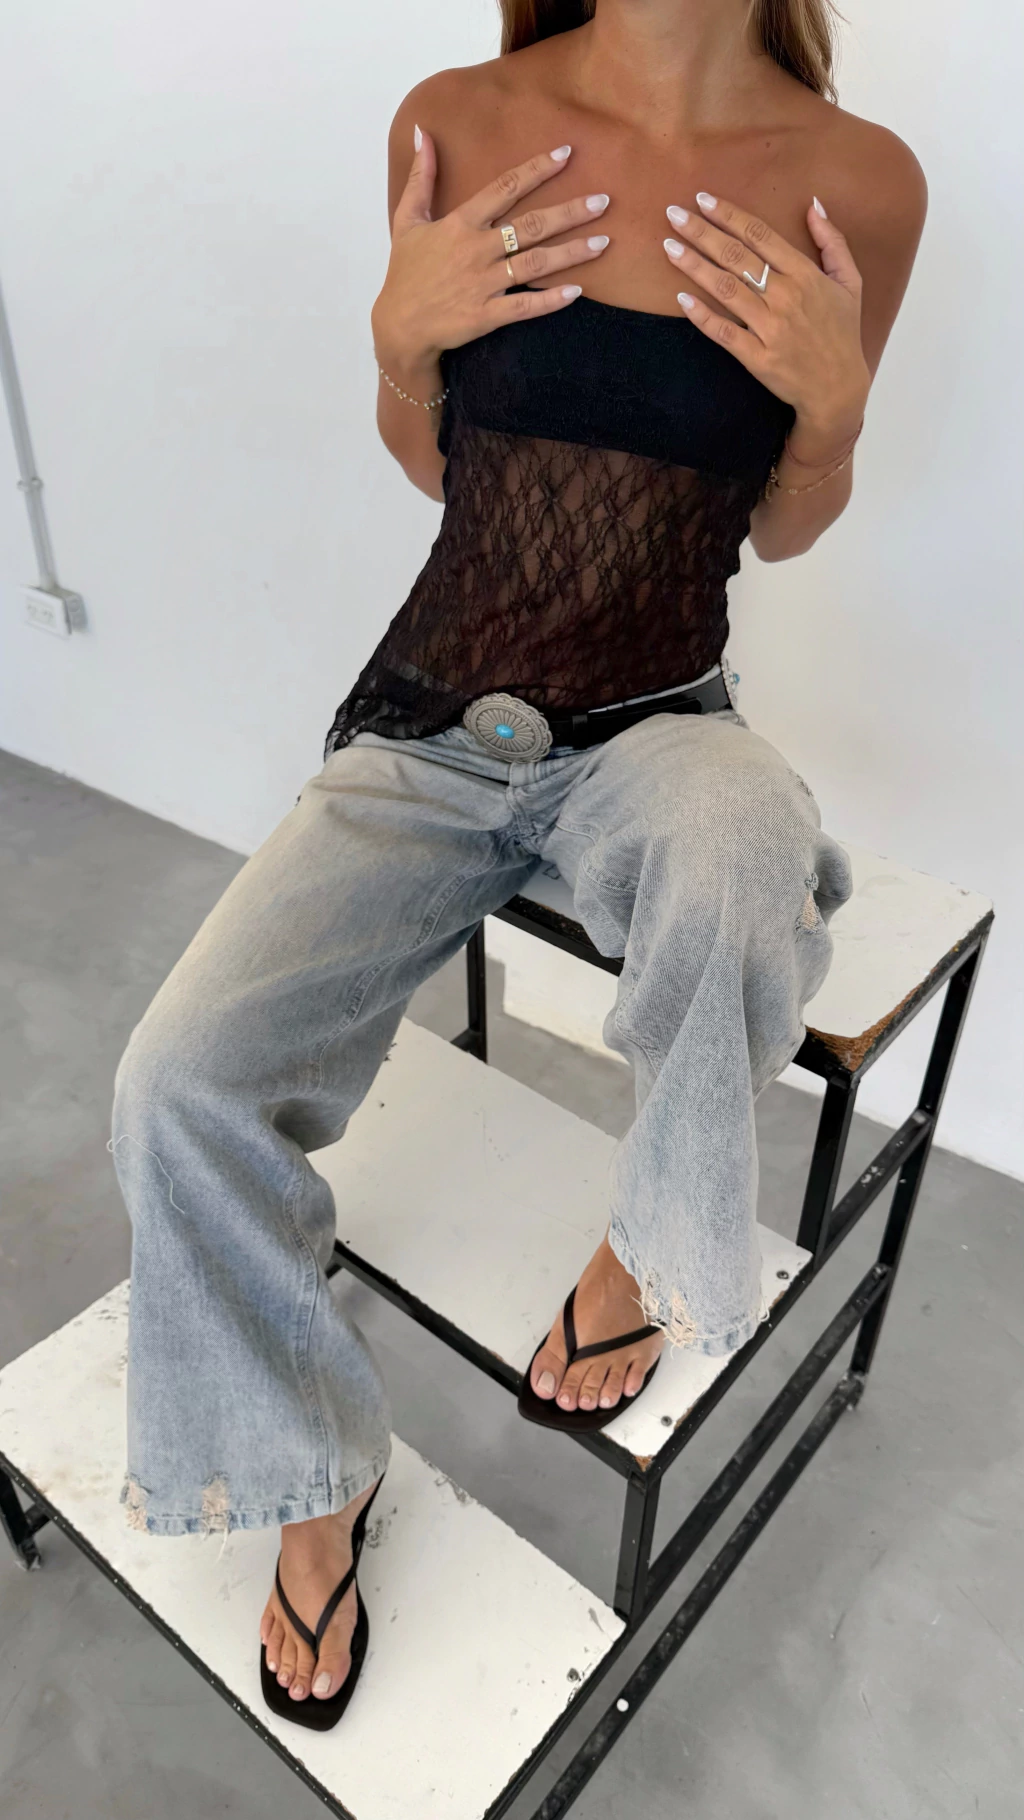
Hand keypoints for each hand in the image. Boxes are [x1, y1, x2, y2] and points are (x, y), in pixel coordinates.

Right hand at [371, 131, 610, 375]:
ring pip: (536, 263)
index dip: (537, 169)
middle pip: (530, 224)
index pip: (504, 187)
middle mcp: (476, 250)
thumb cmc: (405, 272)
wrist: (398, 326)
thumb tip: (421, 132)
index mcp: (460, 223)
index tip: (566, 154)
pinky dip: (551, 300)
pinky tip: (577, 291)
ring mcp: (483, 284)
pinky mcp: (486, 315)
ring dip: (572, 252)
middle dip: (569, 211)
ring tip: (604, 242)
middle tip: (603, 201)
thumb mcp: (407, 219)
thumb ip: (422, 176)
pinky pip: (525, 306)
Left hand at [662, 193, 870, 459]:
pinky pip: (724, 332)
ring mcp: (771, 328)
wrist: (838, 389)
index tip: (703, 199)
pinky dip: (702, 316)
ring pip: (725, 288)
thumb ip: (833, 241)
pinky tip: (681, 299)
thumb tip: (813, 204)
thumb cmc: (842, 333)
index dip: (729, 215)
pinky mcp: (758, 357)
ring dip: (694, 265)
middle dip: (702, 232)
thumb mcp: (850, 282)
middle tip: (673, 214)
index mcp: (805, 274)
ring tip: (669, 246)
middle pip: (736, 256)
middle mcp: (786, 296)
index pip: (760, 235)